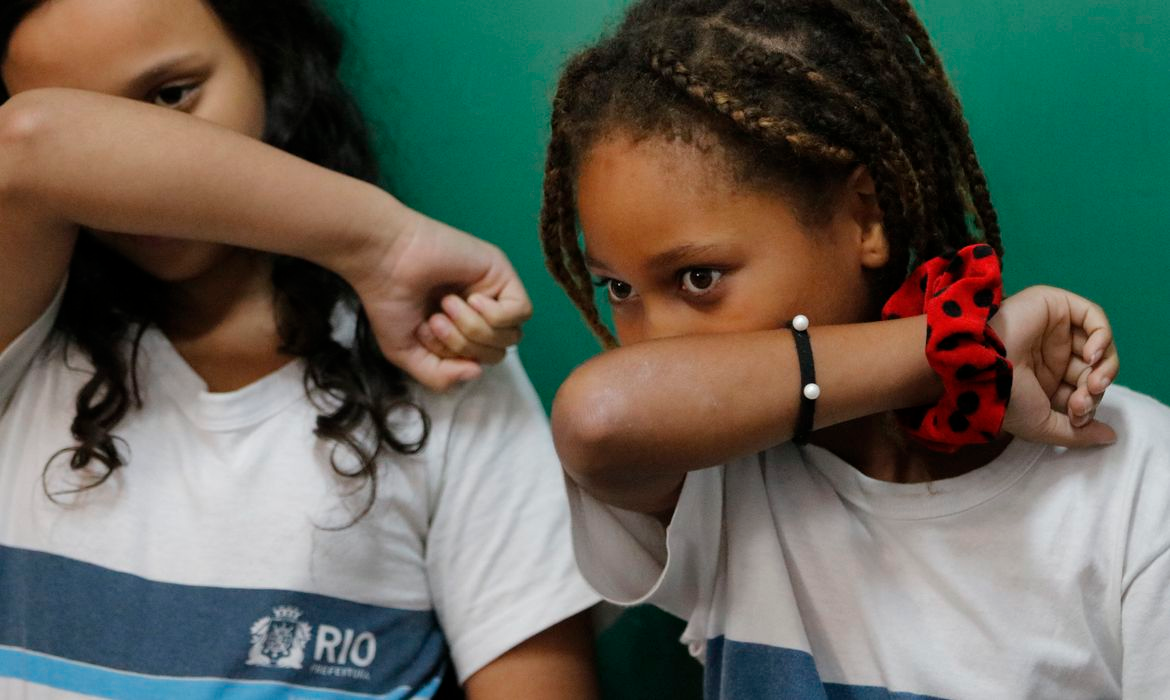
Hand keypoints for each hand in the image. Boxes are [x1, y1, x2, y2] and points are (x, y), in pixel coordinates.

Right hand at [344, 209, 531, 390]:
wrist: (385, 260)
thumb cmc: (390, 300)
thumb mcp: (408, 354)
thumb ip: (441, 376)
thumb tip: (476, 372)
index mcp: (461, 329)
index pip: (478, 361)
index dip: (454, 358)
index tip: (424, 331)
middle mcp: (480, 312)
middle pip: (497, 352)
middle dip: (463, 346)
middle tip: (435, 320)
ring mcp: (493, 291)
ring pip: (511, 335)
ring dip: (474, 329)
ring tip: (447, 305)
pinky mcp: (501, 272)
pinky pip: (521, 311)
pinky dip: (494, 315)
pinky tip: (470, 299)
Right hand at [991, 285, 1119, 446]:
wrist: (979, 364)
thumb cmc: (1004, 397)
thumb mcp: (1040, 425)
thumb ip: (1076, 434)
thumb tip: (1110, 436)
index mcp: (1043, 381)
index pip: (1080, 390)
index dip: (1087, 405)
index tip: (1076, 416)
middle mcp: (1050, 355)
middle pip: (1092, 370)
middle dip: (1094, 391)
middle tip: (1081, 402)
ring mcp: (1054, 329)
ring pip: (1098, 346)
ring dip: (1104, 368)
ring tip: (1092, 383)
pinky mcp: (1056, 305)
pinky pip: (1093, 317)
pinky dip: (1101, 338)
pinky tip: (1091, 356)